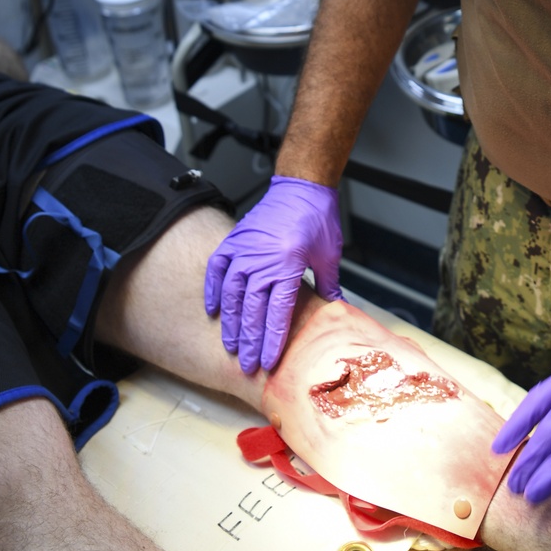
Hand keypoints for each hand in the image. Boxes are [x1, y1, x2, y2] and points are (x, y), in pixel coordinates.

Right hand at [204, 176, 343, 374]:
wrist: (302, 185)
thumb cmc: (317, 217)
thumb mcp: (329, 254)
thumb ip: (329, 285)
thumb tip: (336, 309)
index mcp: (288, 263)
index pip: (277, 311)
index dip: (272, 339)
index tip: (267, 361)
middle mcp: (263, 258)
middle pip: (252, 309)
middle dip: (249, 340)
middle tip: (246, 364)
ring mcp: (245, 249)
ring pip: (232, 293)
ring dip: (230, 322)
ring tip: (230, 345)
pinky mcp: (235, 240)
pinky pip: (218, 269)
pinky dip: (214, 289)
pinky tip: (214, 310)